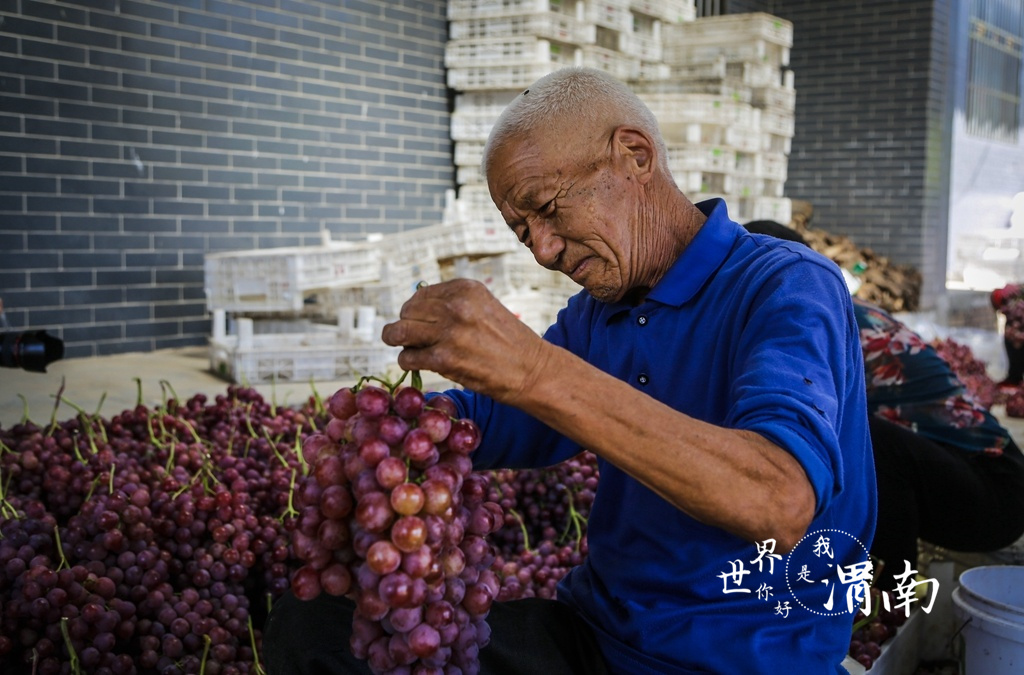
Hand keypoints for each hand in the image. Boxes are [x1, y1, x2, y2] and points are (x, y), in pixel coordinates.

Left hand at [380, 279, 549, 402]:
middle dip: (406, 325)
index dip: (416, 310)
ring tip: (406, 348)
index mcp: (466, 289)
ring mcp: (449, 333)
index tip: (422, 323)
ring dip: (398, 341)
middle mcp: (456, 306)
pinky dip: (408, 362)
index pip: (421, 294)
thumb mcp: (484, 308)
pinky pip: (407, 358)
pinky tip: (419, 364)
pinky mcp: (444, 360)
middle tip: (413, 338)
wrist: (532, 370)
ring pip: (399, 332)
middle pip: (407, 312)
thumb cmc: (508, 342)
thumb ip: (453, 304)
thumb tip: (414, 308)